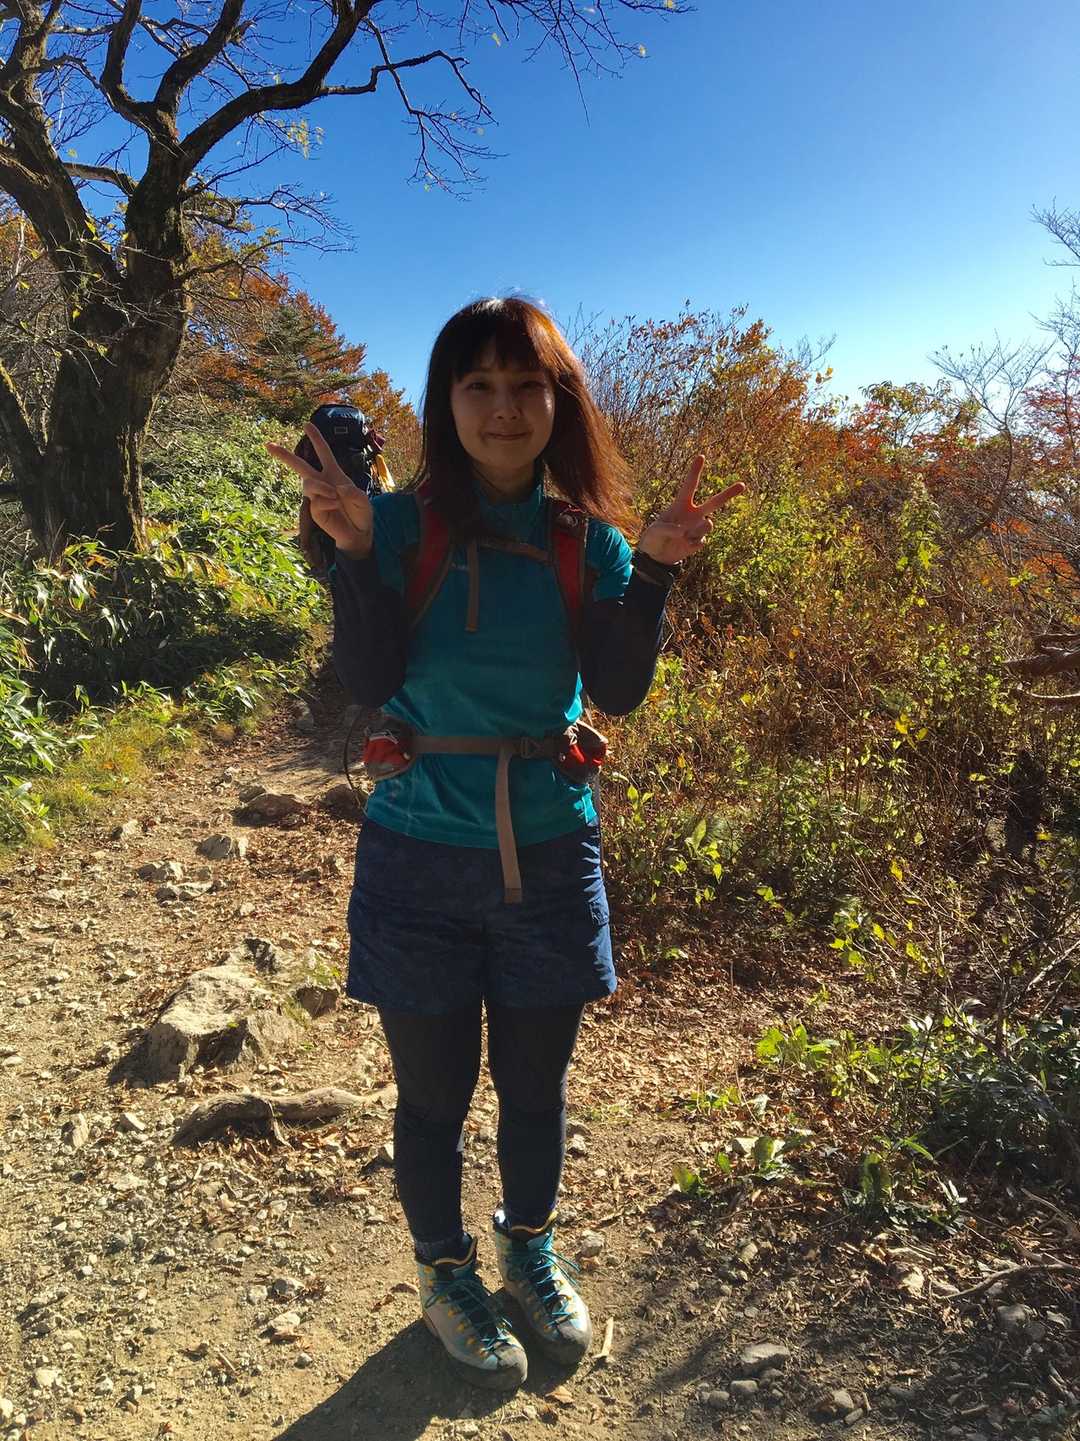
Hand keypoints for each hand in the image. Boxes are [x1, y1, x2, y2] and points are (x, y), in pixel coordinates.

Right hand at [267, 423, 373, 556]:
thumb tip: (336, 488)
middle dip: (284, 455)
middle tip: (268, 445)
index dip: (316, 439)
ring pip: (308, 484)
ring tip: (336, 496)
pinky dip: (328, 502)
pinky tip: (336, 506)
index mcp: (334, 474)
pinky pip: (316, 501)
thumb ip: (352, 492)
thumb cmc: (361, 513)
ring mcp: (316, 496)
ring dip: (321, 487)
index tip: (307, 424)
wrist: (358, 533)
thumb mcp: (363, 499)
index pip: (324, 453)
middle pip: (300, 466)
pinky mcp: (314, 510)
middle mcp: (323, 483)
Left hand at [637, 456, 745, 565]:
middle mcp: (693, 514)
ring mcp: (697, 528)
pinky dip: (691, 544)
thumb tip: (684, 532)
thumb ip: (667, 529)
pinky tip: (683, 546)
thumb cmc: (653, 538)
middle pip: (714, 502)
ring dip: (698, 529)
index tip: (701, 456)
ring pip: (708, 524)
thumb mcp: (654, 531)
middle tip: (743, 484)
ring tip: (685, 535)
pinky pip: (701, 541)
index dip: (695, 472)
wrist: (657, 557)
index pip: (689, 486)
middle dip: (729, 494)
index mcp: (681, 505)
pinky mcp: (699, 541)